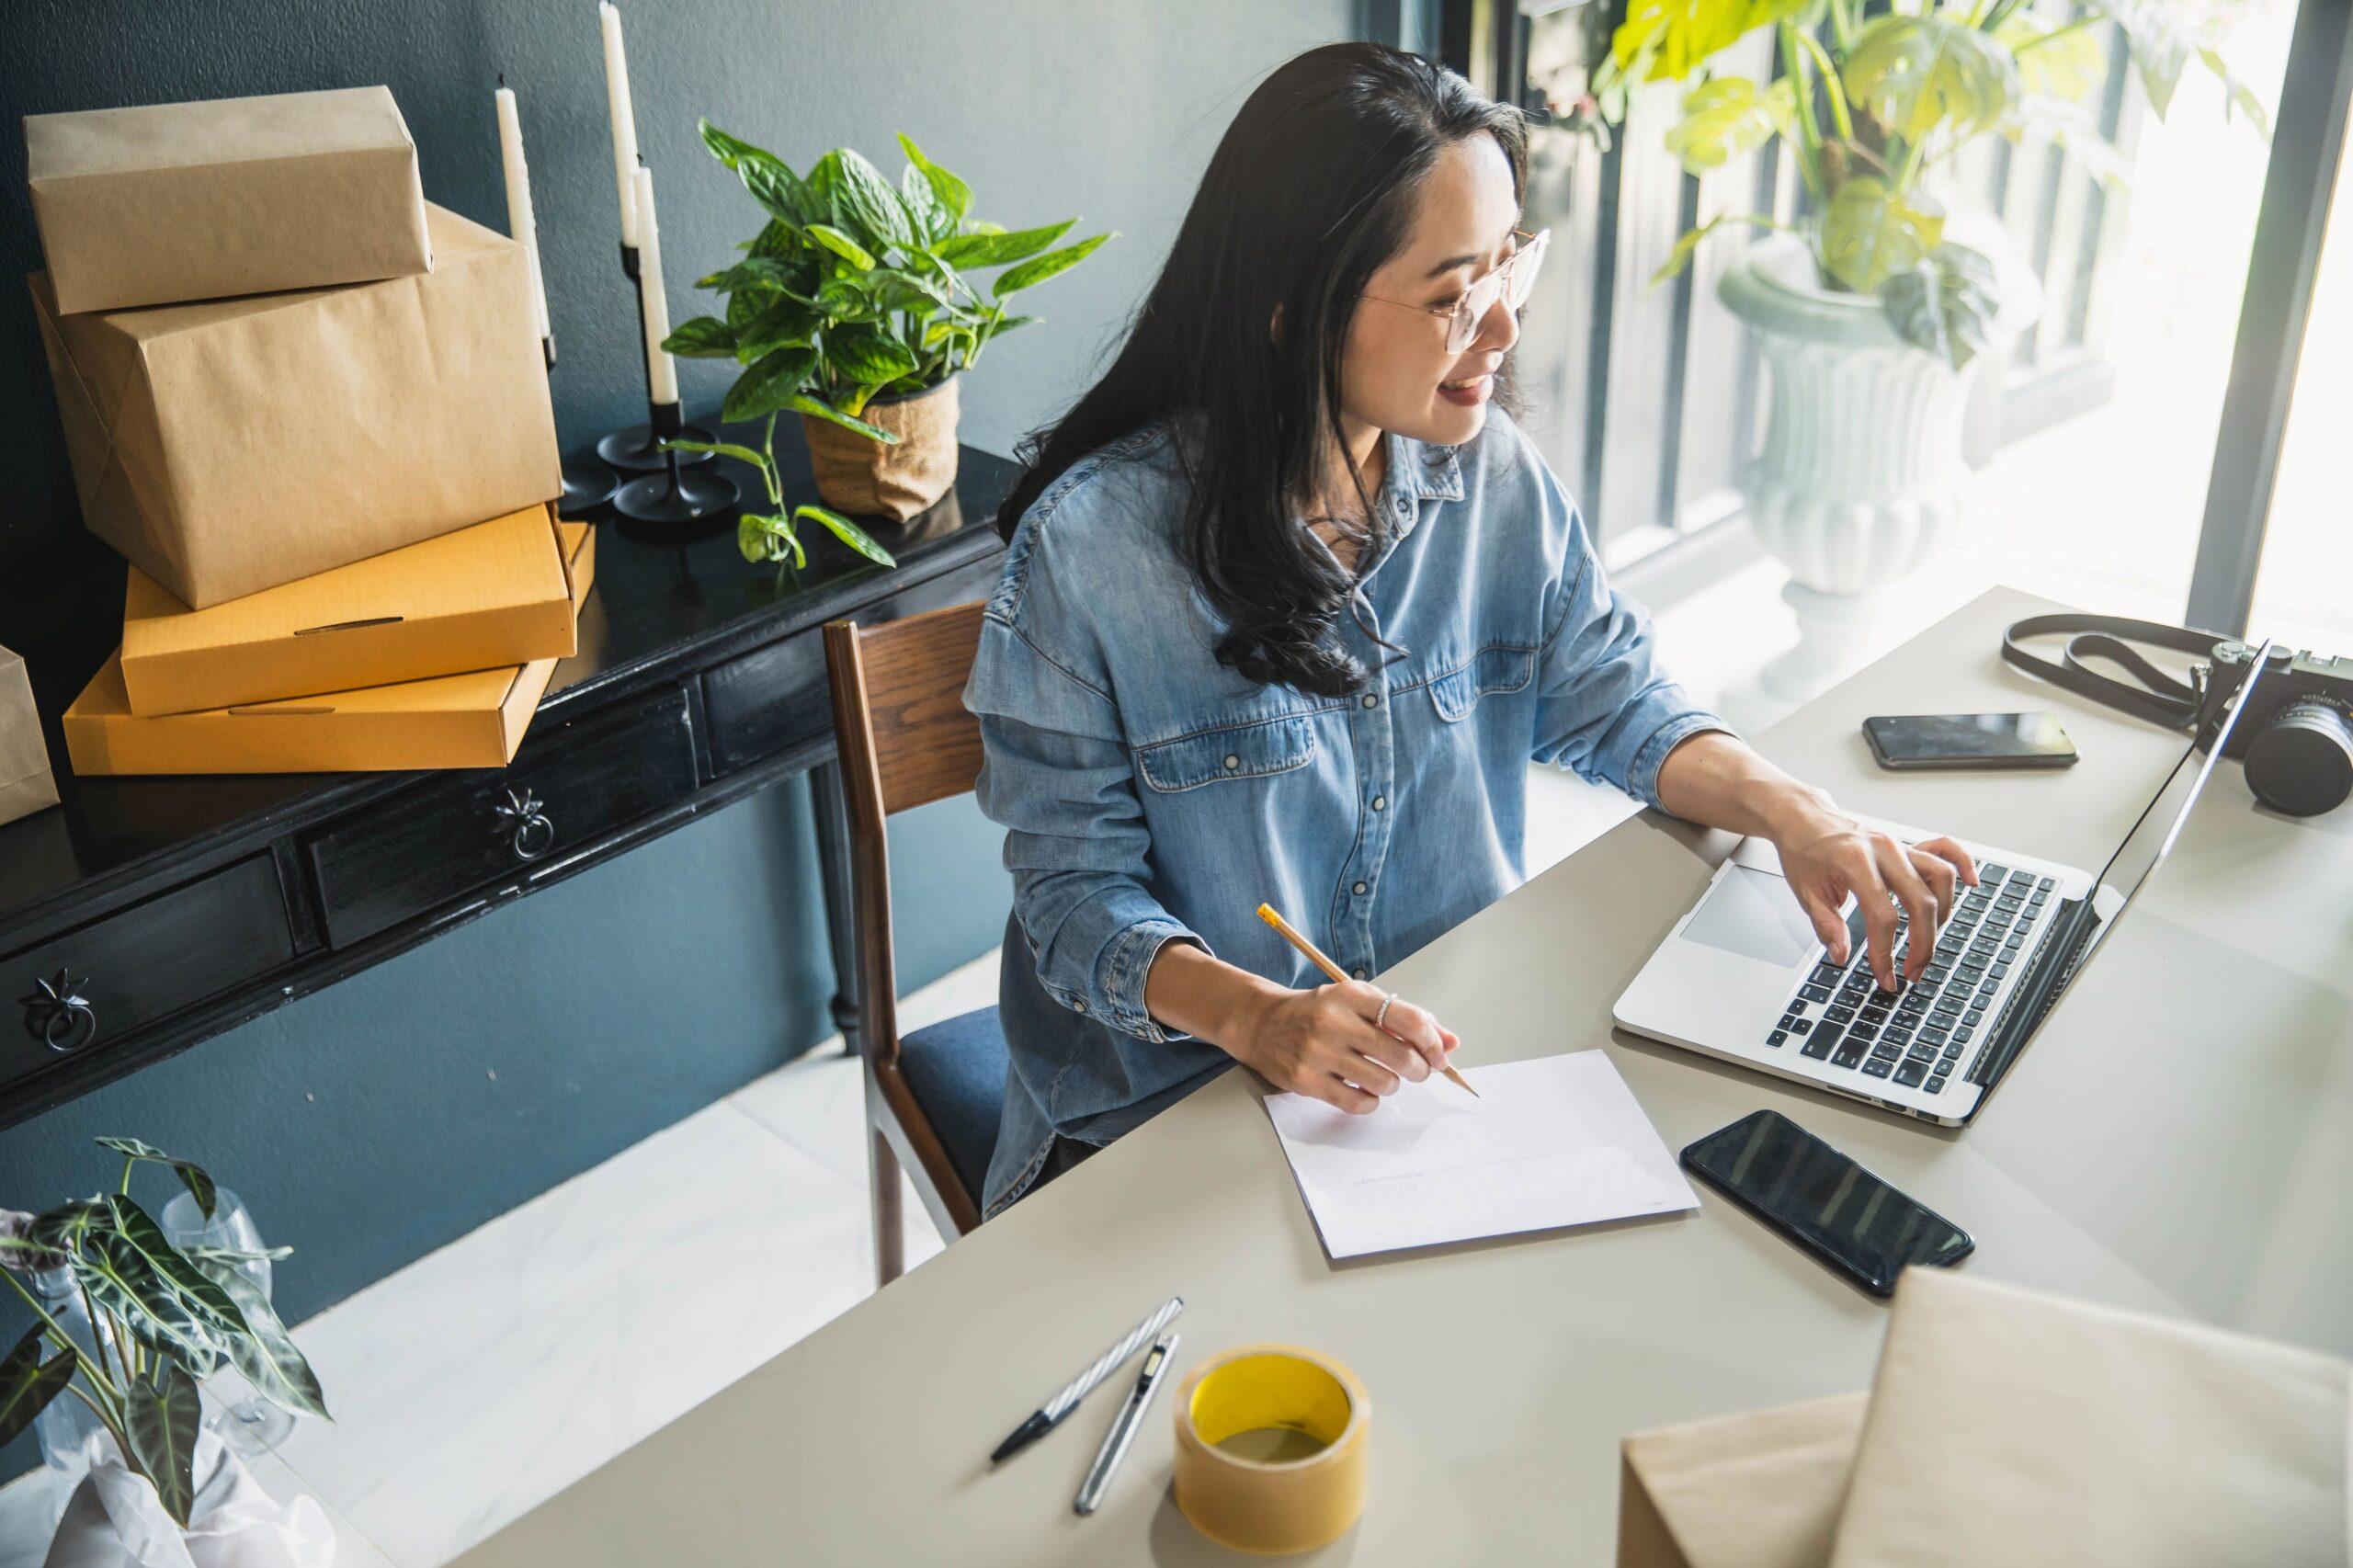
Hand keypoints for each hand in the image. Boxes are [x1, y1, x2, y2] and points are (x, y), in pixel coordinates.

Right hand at [1232, 980, 1458, 1113]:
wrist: (1261, 1022)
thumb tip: (1451, 1041)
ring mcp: (1317, 1052)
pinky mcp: (1305, 1080)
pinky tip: (1365, 1091)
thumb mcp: (1359, 1002)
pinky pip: (1357, 1103)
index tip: (1440, 1055)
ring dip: (1393, 1085)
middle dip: (1420, 1070)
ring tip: (1383, 1077)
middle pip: (1401, 1055)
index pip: (1409, 1020)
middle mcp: (1334, 1021)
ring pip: (1383, 1083)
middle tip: (1416, 1071)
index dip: (1434, 1042)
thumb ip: (1404, 1019)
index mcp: (1351, 995)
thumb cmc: (1318, 1012)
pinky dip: (1371, 1102)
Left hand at [1765, 788, 1978, 987]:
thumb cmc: (1803, 850)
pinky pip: (1945, 848)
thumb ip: (1826, 926)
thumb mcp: (1804, 892)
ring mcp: (1899, 845)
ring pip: (1940, 879)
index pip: (1883, 917)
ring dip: (1941, 916)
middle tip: (1912, 971)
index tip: (1885, 976)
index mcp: (1856, 862)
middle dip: (1922, 944)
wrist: (1803, 817)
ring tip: (1926, 942)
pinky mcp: (1905, 844)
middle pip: (1921, 902)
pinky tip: (1972, 884)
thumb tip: (1842, 956)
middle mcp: (1884, 851)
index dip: (1886, 953)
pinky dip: (1963, 864)